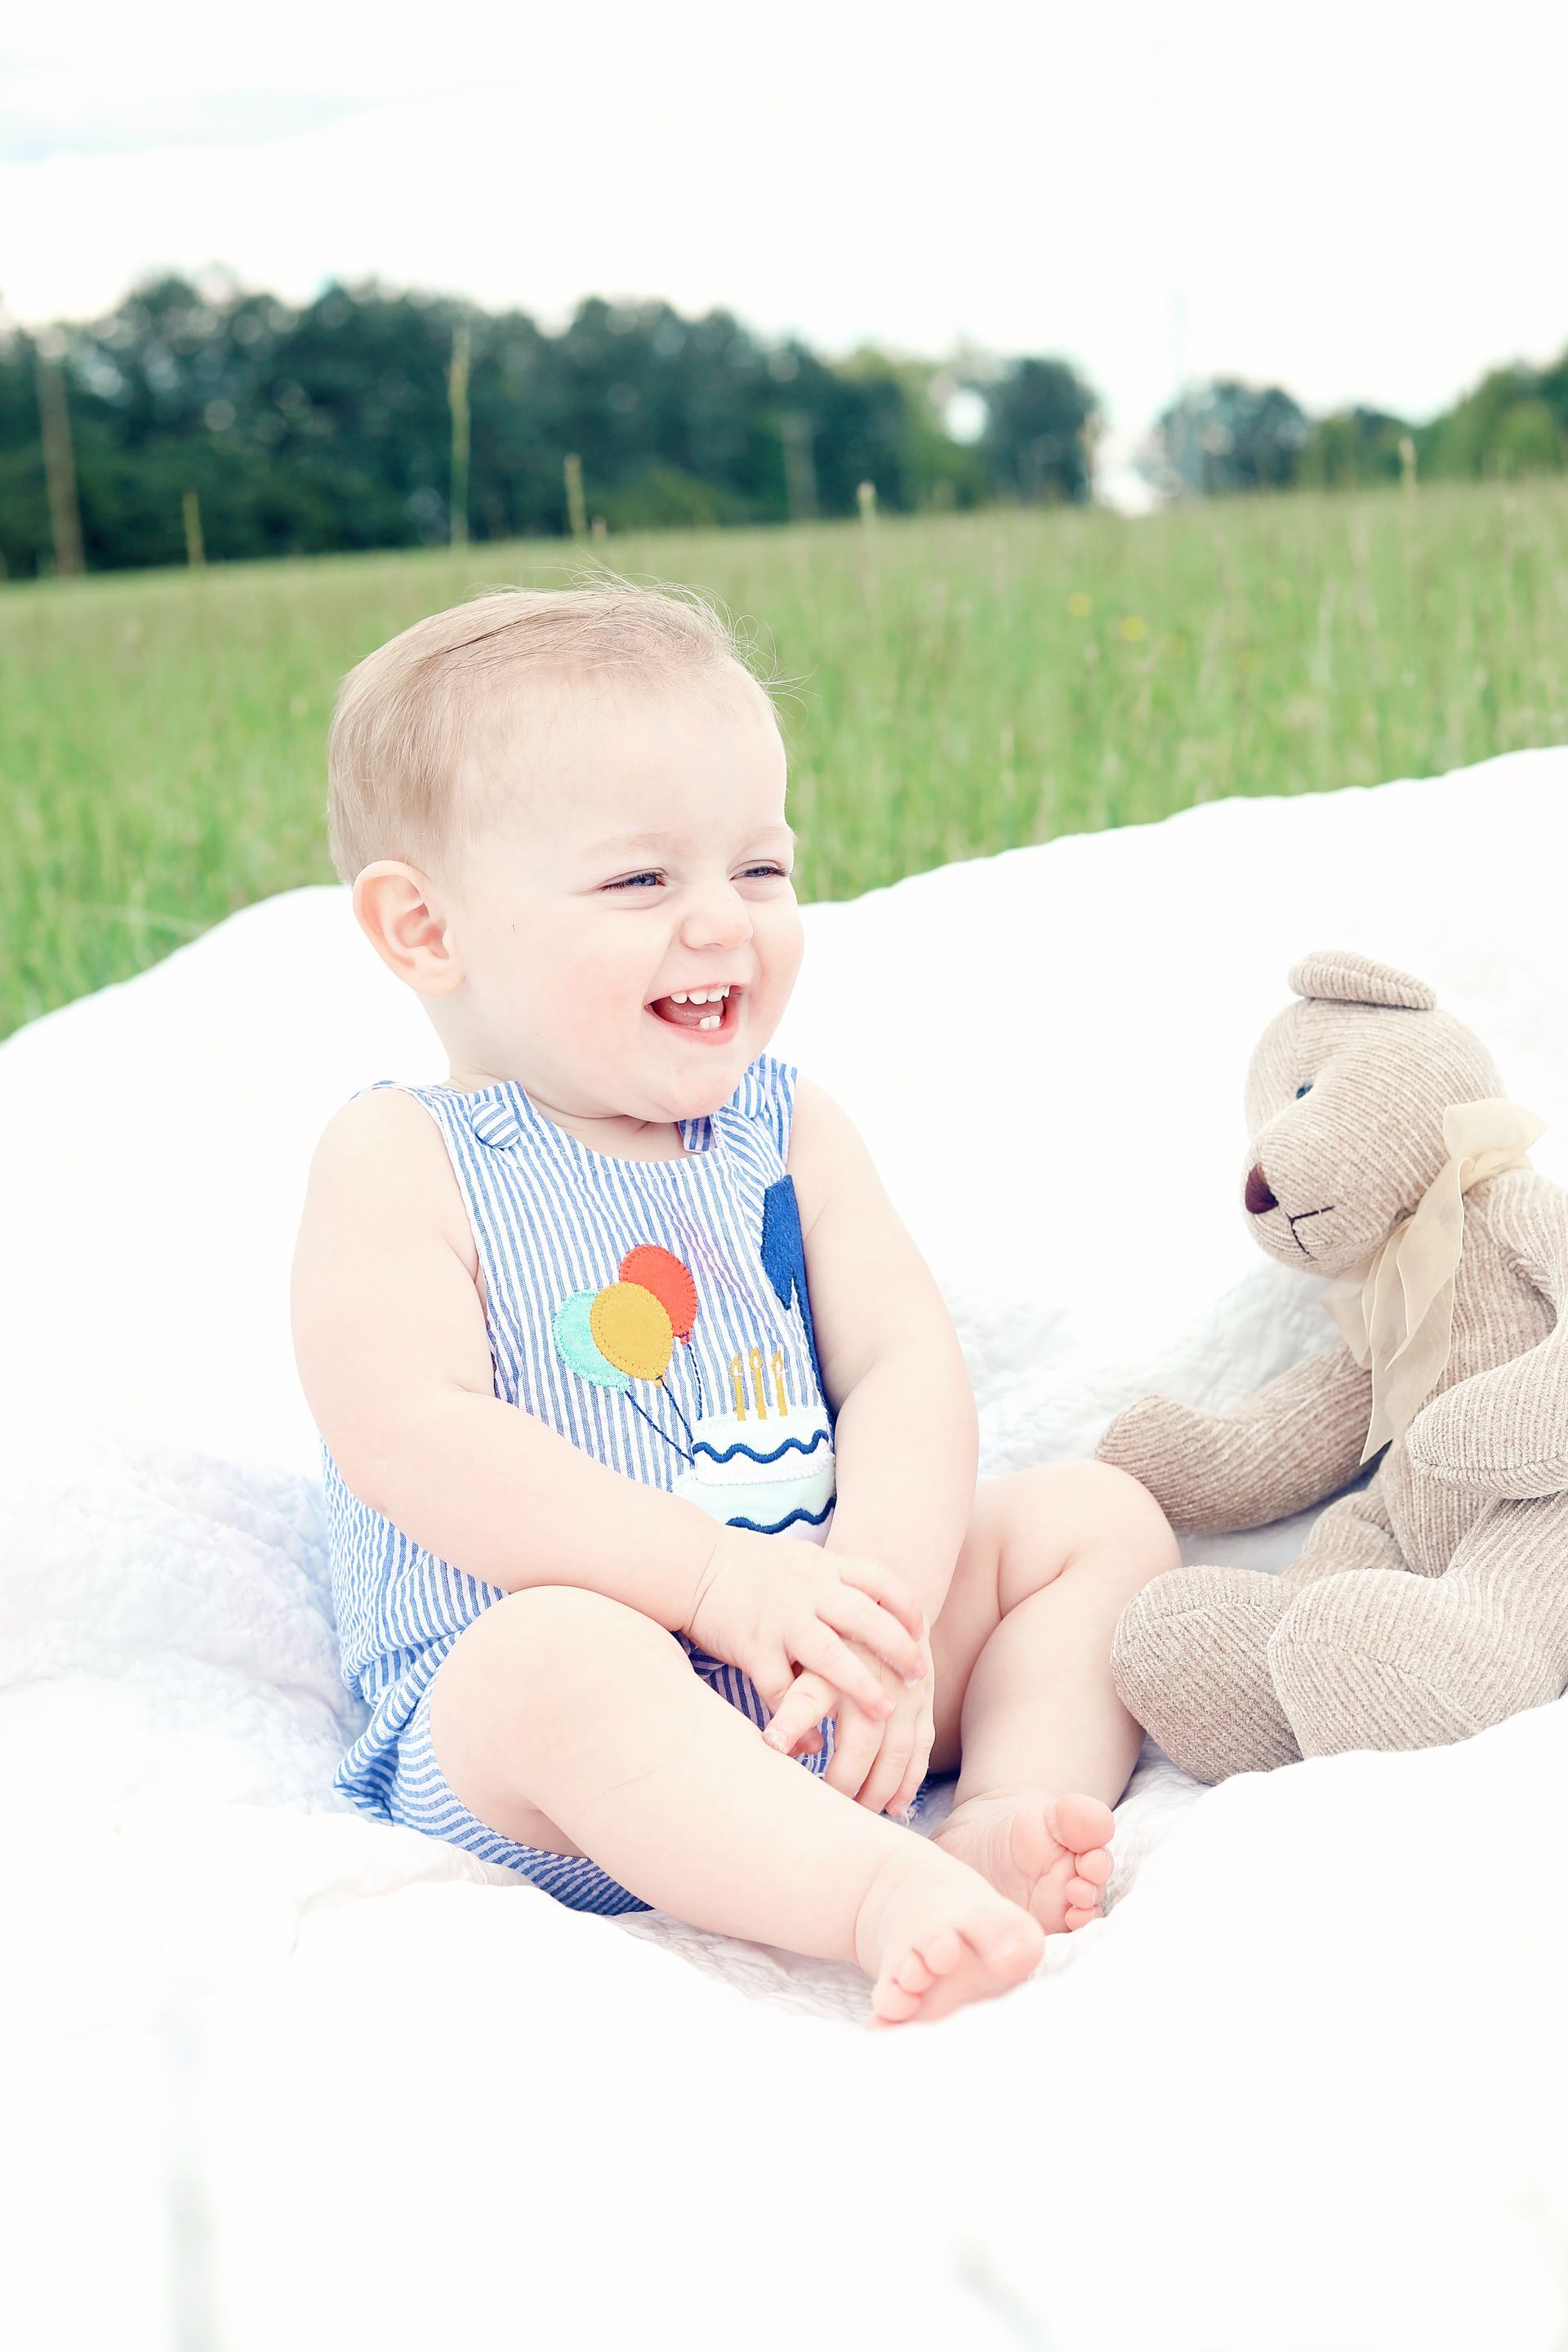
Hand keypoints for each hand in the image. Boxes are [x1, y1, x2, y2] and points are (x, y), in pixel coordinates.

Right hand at [687, 1528, 929, 1724]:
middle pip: (865, 1618)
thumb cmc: (752, 1567)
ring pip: (829, 1655)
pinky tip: (813, 1743)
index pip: (880, 1578)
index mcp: (824, 1567)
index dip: (905, 1605)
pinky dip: (798, 1720)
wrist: (694, 1564)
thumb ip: (837, 1581)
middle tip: (918, 1677)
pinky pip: (780, 1689)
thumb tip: (880, 1608)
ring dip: (859, 1687)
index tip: (922, 1630)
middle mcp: (808, 1591)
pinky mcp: (753, 1646)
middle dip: (897, 1649)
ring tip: (884, 1713)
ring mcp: (781, 1620)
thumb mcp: (803, 1561)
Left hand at [763, 1647, 935, 1818]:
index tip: (772, 1747)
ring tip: (858, 1812)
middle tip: (825, 1806)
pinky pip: (921, 1746)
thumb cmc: (829, 1634)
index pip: (806, 1697)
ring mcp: (904, 1689)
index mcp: (830, 1659)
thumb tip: (773, 1747)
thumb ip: (785, 1692)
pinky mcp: (924, 1699)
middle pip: (862, 1738)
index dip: (790, 1722)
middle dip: (845, 1778)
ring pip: (896, 1749)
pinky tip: (895, 1805)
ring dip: (879, 1788)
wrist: (883, 1599)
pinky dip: (910, 1779)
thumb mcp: (802, 1651)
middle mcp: (870, 1675)